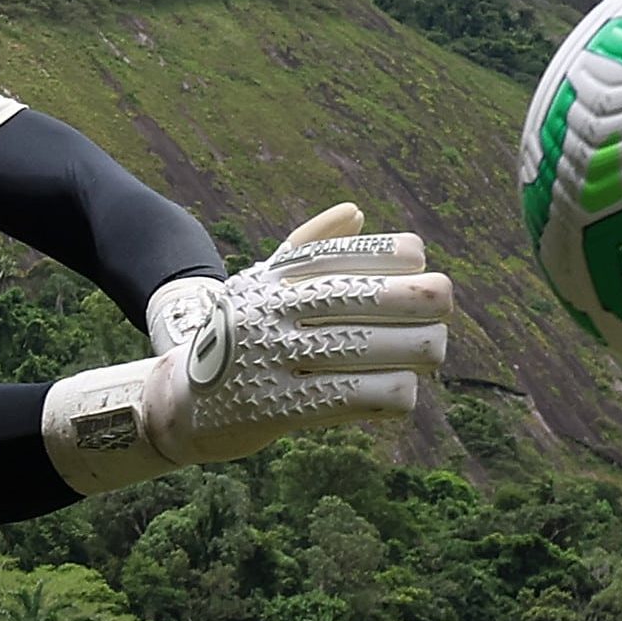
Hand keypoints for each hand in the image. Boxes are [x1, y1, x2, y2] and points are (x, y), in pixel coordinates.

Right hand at [44, 205, 451, 491]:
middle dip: (428, 302)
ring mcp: (276, 358)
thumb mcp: (261, 284)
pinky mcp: (282, 408)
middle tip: (443, 312)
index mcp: (277, 276)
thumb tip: (356, 212)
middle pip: (376, 297)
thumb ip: (308, 247)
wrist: (178, 402)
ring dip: (421, 350)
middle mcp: (275, 310)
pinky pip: (361, 397)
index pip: (357, 254)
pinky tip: (404, 392)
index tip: (418, 270)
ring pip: (378, 349)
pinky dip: (397, 394)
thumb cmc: (235, 337)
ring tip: (430, 354)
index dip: (402, 259)